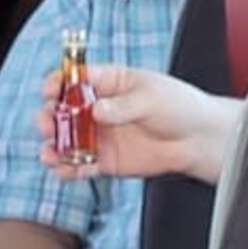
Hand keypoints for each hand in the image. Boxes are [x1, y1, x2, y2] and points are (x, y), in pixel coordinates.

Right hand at [35, 63, 242, 188]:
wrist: (199, 139)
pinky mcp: (108, 161)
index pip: (76, 78)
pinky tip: (62, 170)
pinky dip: (70, 169)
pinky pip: (82, 166)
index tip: (50, 89)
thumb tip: (97, 111)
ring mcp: (102, 136)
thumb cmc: (180, 107)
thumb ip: (122, 106)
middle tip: (47, 123)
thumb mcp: (151, 97)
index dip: (59, 82)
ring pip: (69, 140)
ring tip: (50, 152)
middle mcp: (101, 109)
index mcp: (110, 82)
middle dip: (51, 117)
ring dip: (55, 145)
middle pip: (65, 111)